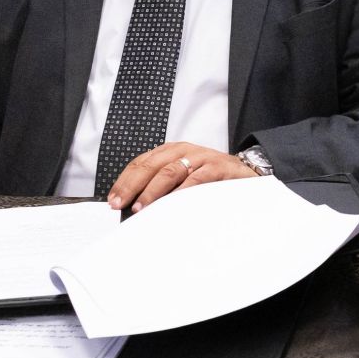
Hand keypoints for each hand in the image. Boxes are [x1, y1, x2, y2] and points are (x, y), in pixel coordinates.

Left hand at [107, 142, 258, 210]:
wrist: (245, 171)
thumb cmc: (210, 177)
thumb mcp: (183, 177)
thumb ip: (162, 186)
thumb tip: (135, 206)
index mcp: (171, 151)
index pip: (140, 163)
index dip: (124, 181)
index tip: (113, 199)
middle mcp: (183, 150)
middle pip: (150, 166)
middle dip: (132, 186)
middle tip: (121, 204)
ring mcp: (200, 157)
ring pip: (169, 171)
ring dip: (152, 191)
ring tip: (141, 207)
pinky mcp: (216, 167)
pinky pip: (196, 179)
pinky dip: (181, 192)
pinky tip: (171, 203)